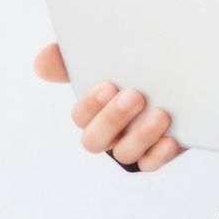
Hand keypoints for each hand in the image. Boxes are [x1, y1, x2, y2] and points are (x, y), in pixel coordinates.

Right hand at [33, 42, 186, 171]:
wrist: (178, 73)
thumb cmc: (135, 63)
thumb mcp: (110, 56)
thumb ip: (74, 58)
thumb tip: (40, 62)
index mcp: (94, 109)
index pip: (80, 116)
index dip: (90, 105)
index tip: (107, 86)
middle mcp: (110, 130)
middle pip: (95, 140)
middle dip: (112, 120)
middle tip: (135, 96)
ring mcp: (133, 143)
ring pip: (125, 154)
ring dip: (141, 135)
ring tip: (161, 114)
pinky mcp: (158, 151)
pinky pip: (152, 163)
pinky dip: (159, 154)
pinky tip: (171, 139)